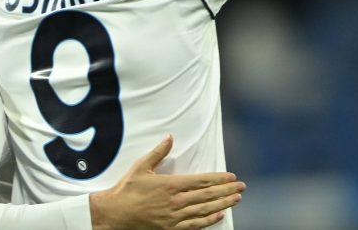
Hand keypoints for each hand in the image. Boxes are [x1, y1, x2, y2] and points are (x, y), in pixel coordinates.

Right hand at [89, 135, 244, 229]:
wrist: (116, 213)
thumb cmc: (127, 189)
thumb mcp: (141, 166)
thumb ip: (158, 152)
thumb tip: (170, 137)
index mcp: (171, 184)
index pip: (201, 180)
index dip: (219, 179)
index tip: (231, 176)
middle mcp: (176, 201)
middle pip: (208, 195)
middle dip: (227, 190)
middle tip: (241, 187)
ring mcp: (175, 216)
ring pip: (205, 210)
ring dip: (222, 204)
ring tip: (236, 199)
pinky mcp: (171, 228)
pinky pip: (195, 225)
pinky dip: (209, 220)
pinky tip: (219, 215)